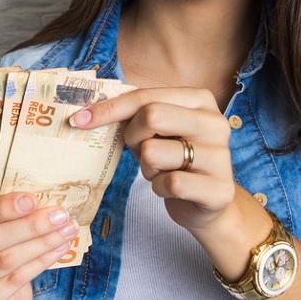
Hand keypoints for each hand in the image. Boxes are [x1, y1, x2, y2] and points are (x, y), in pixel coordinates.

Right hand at [0, 192, 79, 299]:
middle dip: (29, 225)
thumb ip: (4, 214)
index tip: (33, 200)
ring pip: (6, 259)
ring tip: (66, 230)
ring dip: (41, 243)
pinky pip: (16, 279)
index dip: (3, 208)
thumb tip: (44, 194)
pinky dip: (41, 261)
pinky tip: (59, 249)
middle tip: (60, 215)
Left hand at [70, 87, 235, 232]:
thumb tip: (88, 110)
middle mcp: (215, 123)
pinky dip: (159, 188)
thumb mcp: (159, 131)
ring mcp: (221, 156)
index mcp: (201, 100)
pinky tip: (171, 189)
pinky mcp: (219, 189)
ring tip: (161, 171)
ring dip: (147, 168)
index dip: (110, 108)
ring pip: (154, 152)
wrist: (208, 203)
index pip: (147, 95)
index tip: (79, 120)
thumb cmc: (176, 161)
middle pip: (151, 116)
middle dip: (132, 137)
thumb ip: (136, 114)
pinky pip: (169, 183)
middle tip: (139, 151)